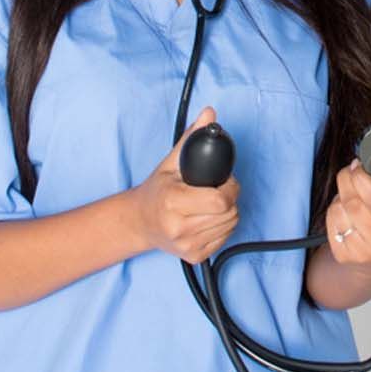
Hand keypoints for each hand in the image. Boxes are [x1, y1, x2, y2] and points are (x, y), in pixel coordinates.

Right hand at [129, 106, 240, 262]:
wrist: (140, 222)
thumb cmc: (157, 191)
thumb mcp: (171, 162)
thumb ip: (192, 138)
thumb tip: (209, 114)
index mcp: (173, 203)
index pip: (220, 201)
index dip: (229, 188)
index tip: (223, 182)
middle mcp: (178, 228)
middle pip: (229, 213)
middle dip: (229, 198)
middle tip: (217, 190)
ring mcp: (186, 245)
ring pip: (230, 225)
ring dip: (228, 212)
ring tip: (211, 203)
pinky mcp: (194, 257)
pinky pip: (225, 238)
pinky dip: (223, 226)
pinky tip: (208, 217)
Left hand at [323, 136, 370, 282]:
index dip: (363, 177)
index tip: (360, 165)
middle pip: (354, 202)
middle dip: (348, 180)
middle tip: (352, 171)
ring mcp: (362, 252)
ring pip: (340, 209)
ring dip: (342, 195)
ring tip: (354, 195)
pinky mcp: (344, 255)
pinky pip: (331, 221)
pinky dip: (335, 210)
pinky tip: (347, 211)